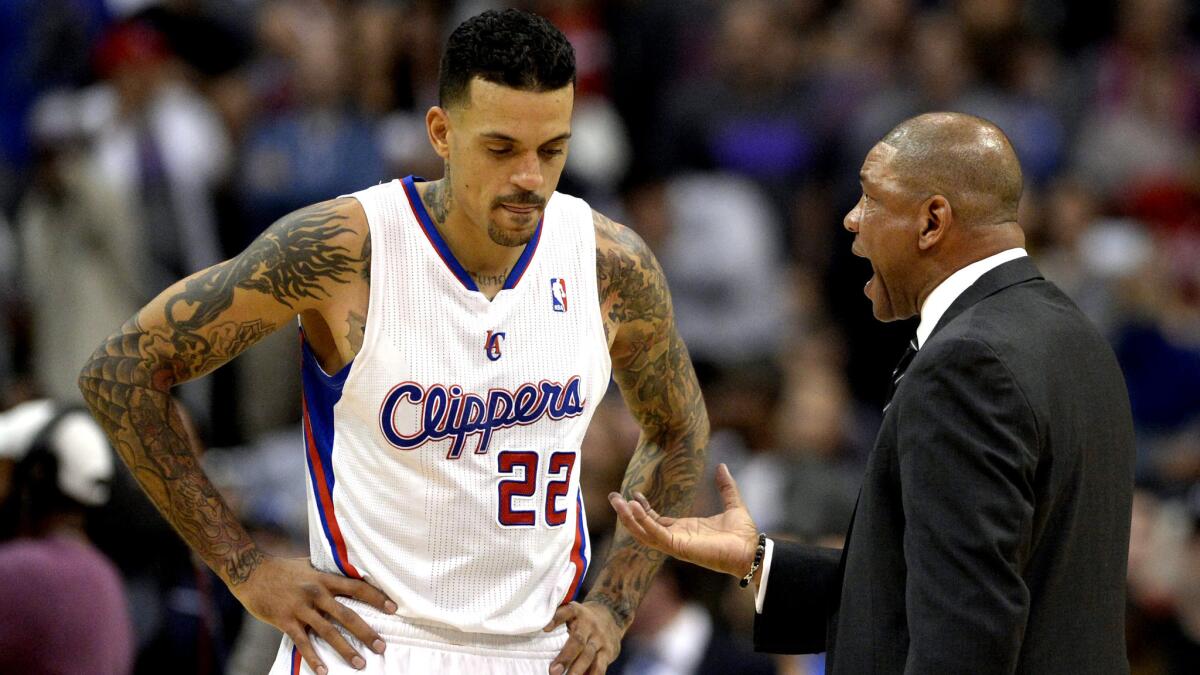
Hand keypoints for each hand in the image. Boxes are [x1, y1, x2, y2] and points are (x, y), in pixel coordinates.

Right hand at [231, 555, 396, 673]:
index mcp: (324, 578)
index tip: (393, 609)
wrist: (250, 572)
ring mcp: (300, 608)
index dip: (376, 598)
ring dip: (346, 649)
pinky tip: (325, 671)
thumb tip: (350, 573)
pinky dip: (314, 658)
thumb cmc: (283, 569)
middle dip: (366, 632)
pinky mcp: (285, 621)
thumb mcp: (309, 565)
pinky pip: (303, 643)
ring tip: (361, 663)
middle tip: (381, 646)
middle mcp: (315, 593)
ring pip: (328, 632)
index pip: (356, 588)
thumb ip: (328, 573)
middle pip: (346, 614)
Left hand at [543, 600, 622, 674]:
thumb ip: (557, 618)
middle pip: (578, 641)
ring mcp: (600, 639)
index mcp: (577, 612)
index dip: (556, 619)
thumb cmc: (582, 619)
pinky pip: (600, 667)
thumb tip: (532, 630)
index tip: (545, 629)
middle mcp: (589, 625)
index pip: (567, 612)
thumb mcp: (572, 612)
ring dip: (577, 670)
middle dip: (566, 657)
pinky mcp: (608, 652)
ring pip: (589, 656)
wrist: (612, 616)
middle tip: (553, 672)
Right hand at [609, 463, 759, 578]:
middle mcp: (677, 538)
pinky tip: (634, 507)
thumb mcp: (732, 504)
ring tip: (616, 502)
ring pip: (644, 532)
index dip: (643, 508)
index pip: (655, 520)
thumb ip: (725, 487)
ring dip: (629, 518)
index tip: (634, 494)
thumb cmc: (743, 535)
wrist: (752, 551)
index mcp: (685, 529)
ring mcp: (676, 544)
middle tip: (612, 497)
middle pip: (643, 526)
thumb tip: (722, 466)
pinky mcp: (679, 547)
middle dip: (627, 513)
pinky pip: (655, 534)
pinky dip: (643, 521)